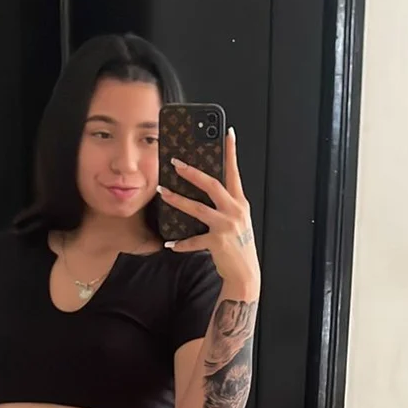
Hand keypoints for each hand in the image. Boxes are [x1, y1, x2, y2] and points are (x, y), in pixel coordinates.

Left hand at [158, 128, 260, 294]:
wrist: (245, 273)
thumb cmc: (238, 245)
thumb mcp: (237, 219)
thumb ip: (226, 204)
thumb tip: (206, 188)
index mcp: (240, 202)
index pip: (234, 172)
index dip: (231, 152)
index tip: (228, 133)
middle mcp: (235, 211)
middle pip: (212, 185)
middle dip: (192, 172)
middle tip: (175, 163)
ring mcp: (227, 226)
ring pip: (198, 208)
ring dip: (178, 200)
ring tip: (163, 192)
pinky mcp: (218, 242)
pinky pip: (194, 240)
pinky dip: (181, 243)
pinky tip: (170, 244)